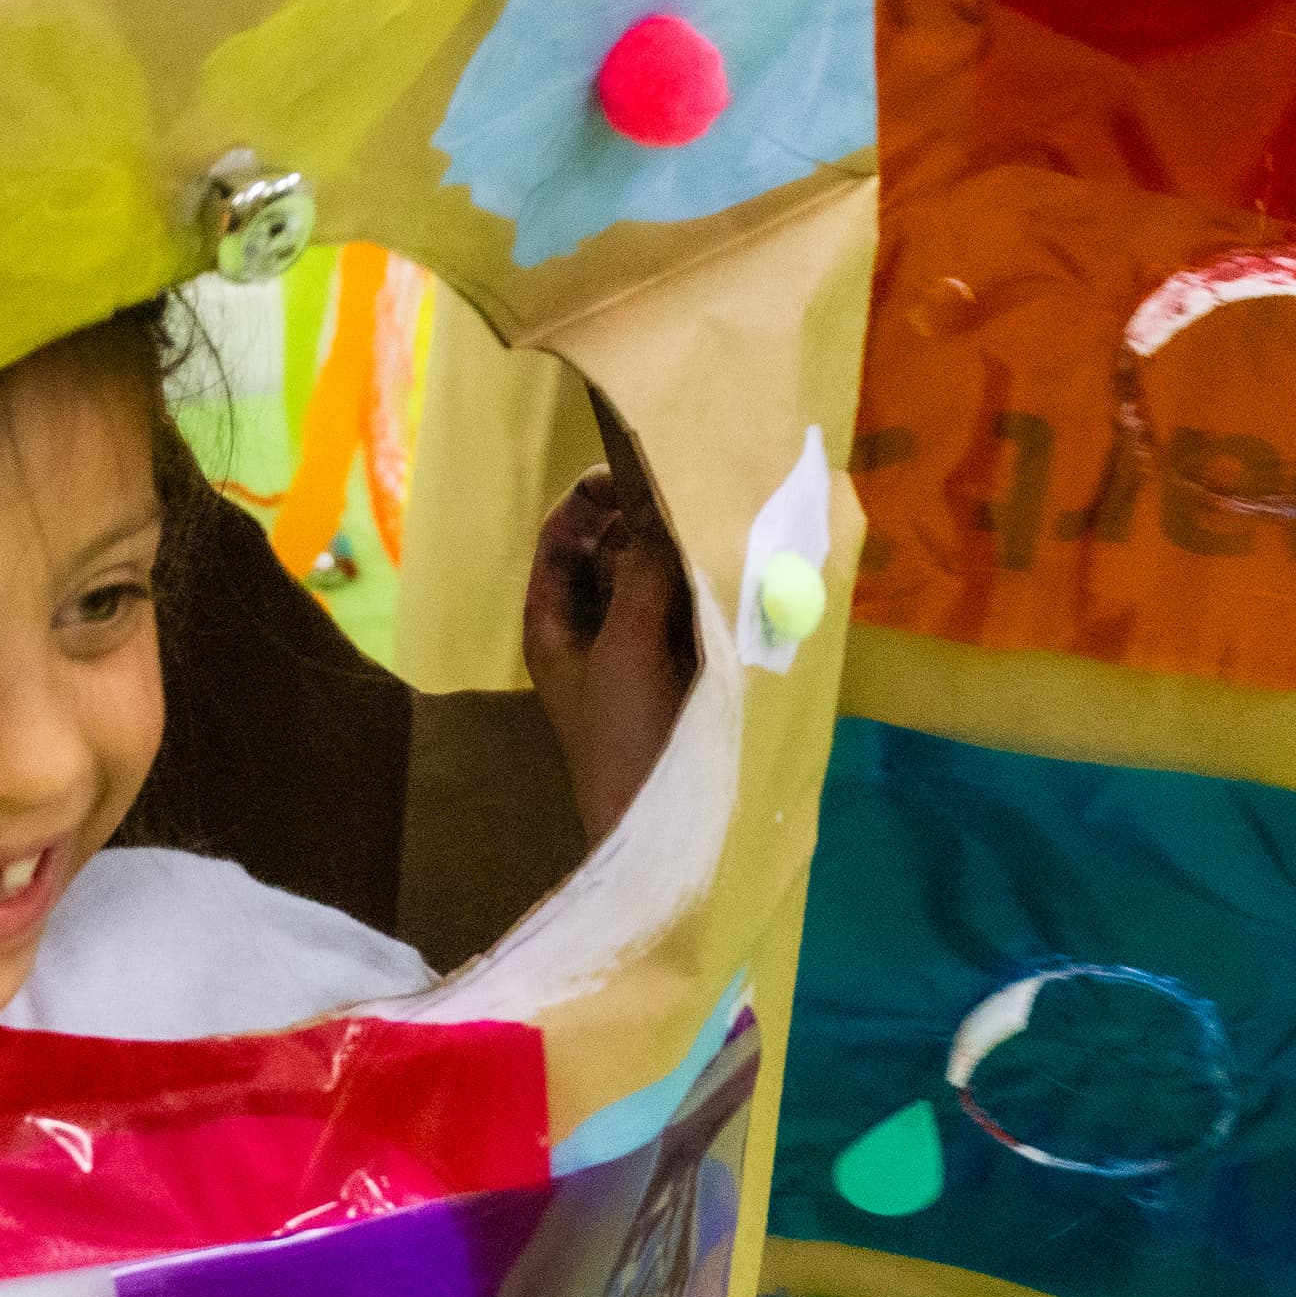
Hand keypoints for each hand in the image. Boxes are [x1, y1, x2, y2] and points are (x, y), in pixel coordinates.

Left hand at [523, 466, 701, 845]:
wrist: (660, 830)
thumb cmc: (623, 739)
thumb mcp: (628, 647)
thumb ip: (645, 570)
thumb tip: (661, 496)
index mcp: (554, 622)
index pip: (565, 536)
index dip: (593, 497)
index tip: (638, 466)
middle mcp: (592, 629)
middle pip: (616, 550)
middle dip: (650, 519)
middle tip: (698, 487)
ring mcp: (638, 650)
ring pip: (660, 578)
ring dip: (685, 552)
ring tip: (725, 517)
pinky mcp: (681, 670)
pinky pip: (692, 611)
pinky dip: (709, 588)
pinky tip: (741, 566)